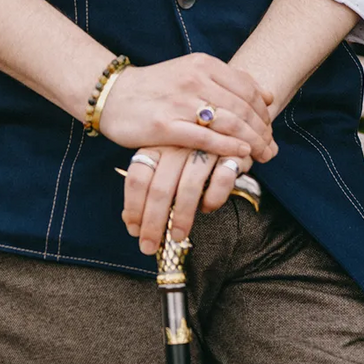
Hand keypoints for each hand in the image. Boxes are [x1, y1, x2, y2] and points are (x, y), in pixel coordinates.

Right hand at [98, 52, 275, 164]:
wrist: (112, 95)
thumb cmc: (157, 87)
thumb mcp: (193, 72)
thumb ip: (228, 81)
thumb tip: (267, 95)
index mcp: (203, 64)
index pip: (247, 88)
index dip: (264, 110)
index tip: (270, 127)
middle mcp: (194, 80)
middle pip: (242, 107)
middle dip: (262, 130)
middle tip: (271, 147)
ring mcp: (180, 103)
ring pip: (229, 123)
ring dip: (252, 141)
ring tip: (262, 154)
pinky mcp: (166, 126)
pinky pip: (206, 138)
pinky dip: (228, 147)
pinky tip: (241, 154)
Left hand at [122, 143, 263, 254]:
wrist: (229, 116)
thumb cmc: (189, 146)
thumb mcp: (164, 158)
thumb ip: (148, 185)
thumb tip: (131, 223)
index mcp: (157, 144)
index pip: (137, 177)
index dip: (133, 207)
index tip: (133, 231)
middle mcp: (177, 146)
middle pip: (159, 189)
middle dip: (153, 223)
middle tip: (149, 247)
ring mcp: (204, 148)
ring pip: (189, 187)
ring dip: (182, 217)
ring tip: (178, 237)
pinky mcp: (231, 152)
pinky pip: (221, 180)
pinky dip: (214, 198)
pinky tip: (208, 208)